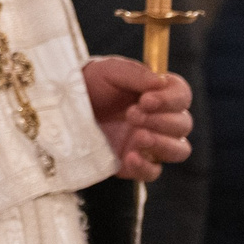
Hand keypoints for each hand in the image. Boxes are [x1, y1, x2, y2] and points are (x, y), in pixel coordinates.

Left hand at [82, 56, 191, 181]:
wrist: (61, 107)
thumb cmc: (89, 84)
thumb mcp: (108, 71)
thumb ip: (134, 73)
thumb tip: (160, 82)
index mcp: (158, 95)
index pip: (182, 96)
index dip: (171, 99)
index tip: (147, 100)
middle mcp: (159, 120)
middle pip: (183, 124)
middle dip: (160, 120)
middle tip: (132, 114)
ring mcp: (149, 143)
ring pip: (179, 150)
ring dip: (163, 143)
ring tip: (139, 136)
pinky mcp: (134, 164)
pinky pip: (153, 172)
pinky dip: (146, 166)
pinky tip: (130, 157)